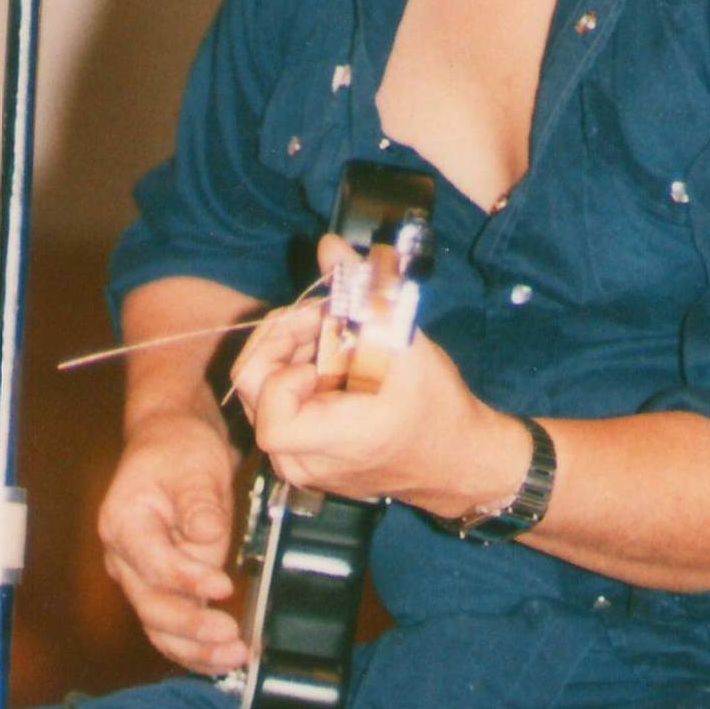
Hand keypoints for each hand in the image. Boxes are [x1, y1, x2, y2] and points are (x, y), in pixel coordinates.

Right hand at [96, 404, 246, 674]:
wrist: (171, 444)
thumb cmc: (178, 450)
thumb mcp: (193, 465)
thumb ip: (199, 504)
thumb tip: (208, 536)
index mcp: (123, 523)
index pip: (152, 563)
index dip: (187, 580)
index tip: (223, 587)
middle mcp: (123, 557)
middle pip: (150, 605)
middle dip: (191, 628)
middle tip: (231, 638)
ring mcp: (139, 576)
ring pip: (158, 626)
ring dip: (194, 649)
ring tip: (233, 657)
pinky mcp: (161, 587)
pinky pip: (171, 626)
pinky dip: (195, 647)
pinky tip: (222, 659)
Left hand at [229, 240, 530, 523]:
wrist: (454, 458)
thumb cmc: (435, 407)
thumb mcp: (403, 342)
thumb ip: (362, 291)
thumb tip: (329, 245)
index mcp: (328, 443)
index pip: (270, 410)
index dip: (287, 366)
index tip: (324, 342)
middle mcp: (300, 462)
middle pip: (255, 387)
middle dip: (286, 338)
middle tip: (325, 315)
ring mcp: (296, 463)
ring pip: (263, 392)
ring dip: (293, 350)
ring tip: (337, 335)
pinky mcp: (299, 455)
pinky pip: (278, 406)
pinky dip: (300, 372)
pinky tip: (335, 359)